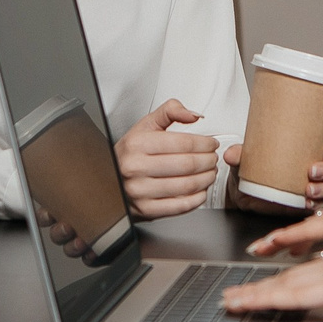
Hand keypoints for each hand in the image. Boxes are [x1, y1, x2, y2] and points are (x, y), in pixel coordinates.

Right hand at [115, 99, 220, 219]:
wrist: (109, 178)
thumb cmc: (130, 153)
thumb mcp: (145, 125)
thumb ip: (170, 111)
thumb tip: (193, 115)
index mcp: (137, 144)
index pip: (183, 143)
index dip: (204, 144)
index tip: (211, 144)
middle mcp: (136, 168)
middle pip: (187, 164)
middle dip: (208, 161)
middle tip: (212, 159)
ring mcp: (140, 191)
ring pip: (187, 185)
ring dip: (206, 179)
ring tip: (209, 173)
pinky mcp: (146, 210)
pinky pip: (181, 206)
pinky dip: (197, 198)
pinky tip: (200, 190)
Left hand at [222, 135, 322, 209]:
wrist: (246, 191)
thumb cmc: (255, 167)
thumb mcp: (248, 158)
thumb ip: (240, 154)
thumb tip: (231, 154)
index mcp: (314, 149)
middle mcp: (321, 168)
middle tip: (312, 171)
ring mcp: (318, 187)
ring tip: (308, 190)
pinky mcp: (310, 205)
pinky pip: (322, 207)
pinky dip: (318, 206)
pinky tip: (308, 205)